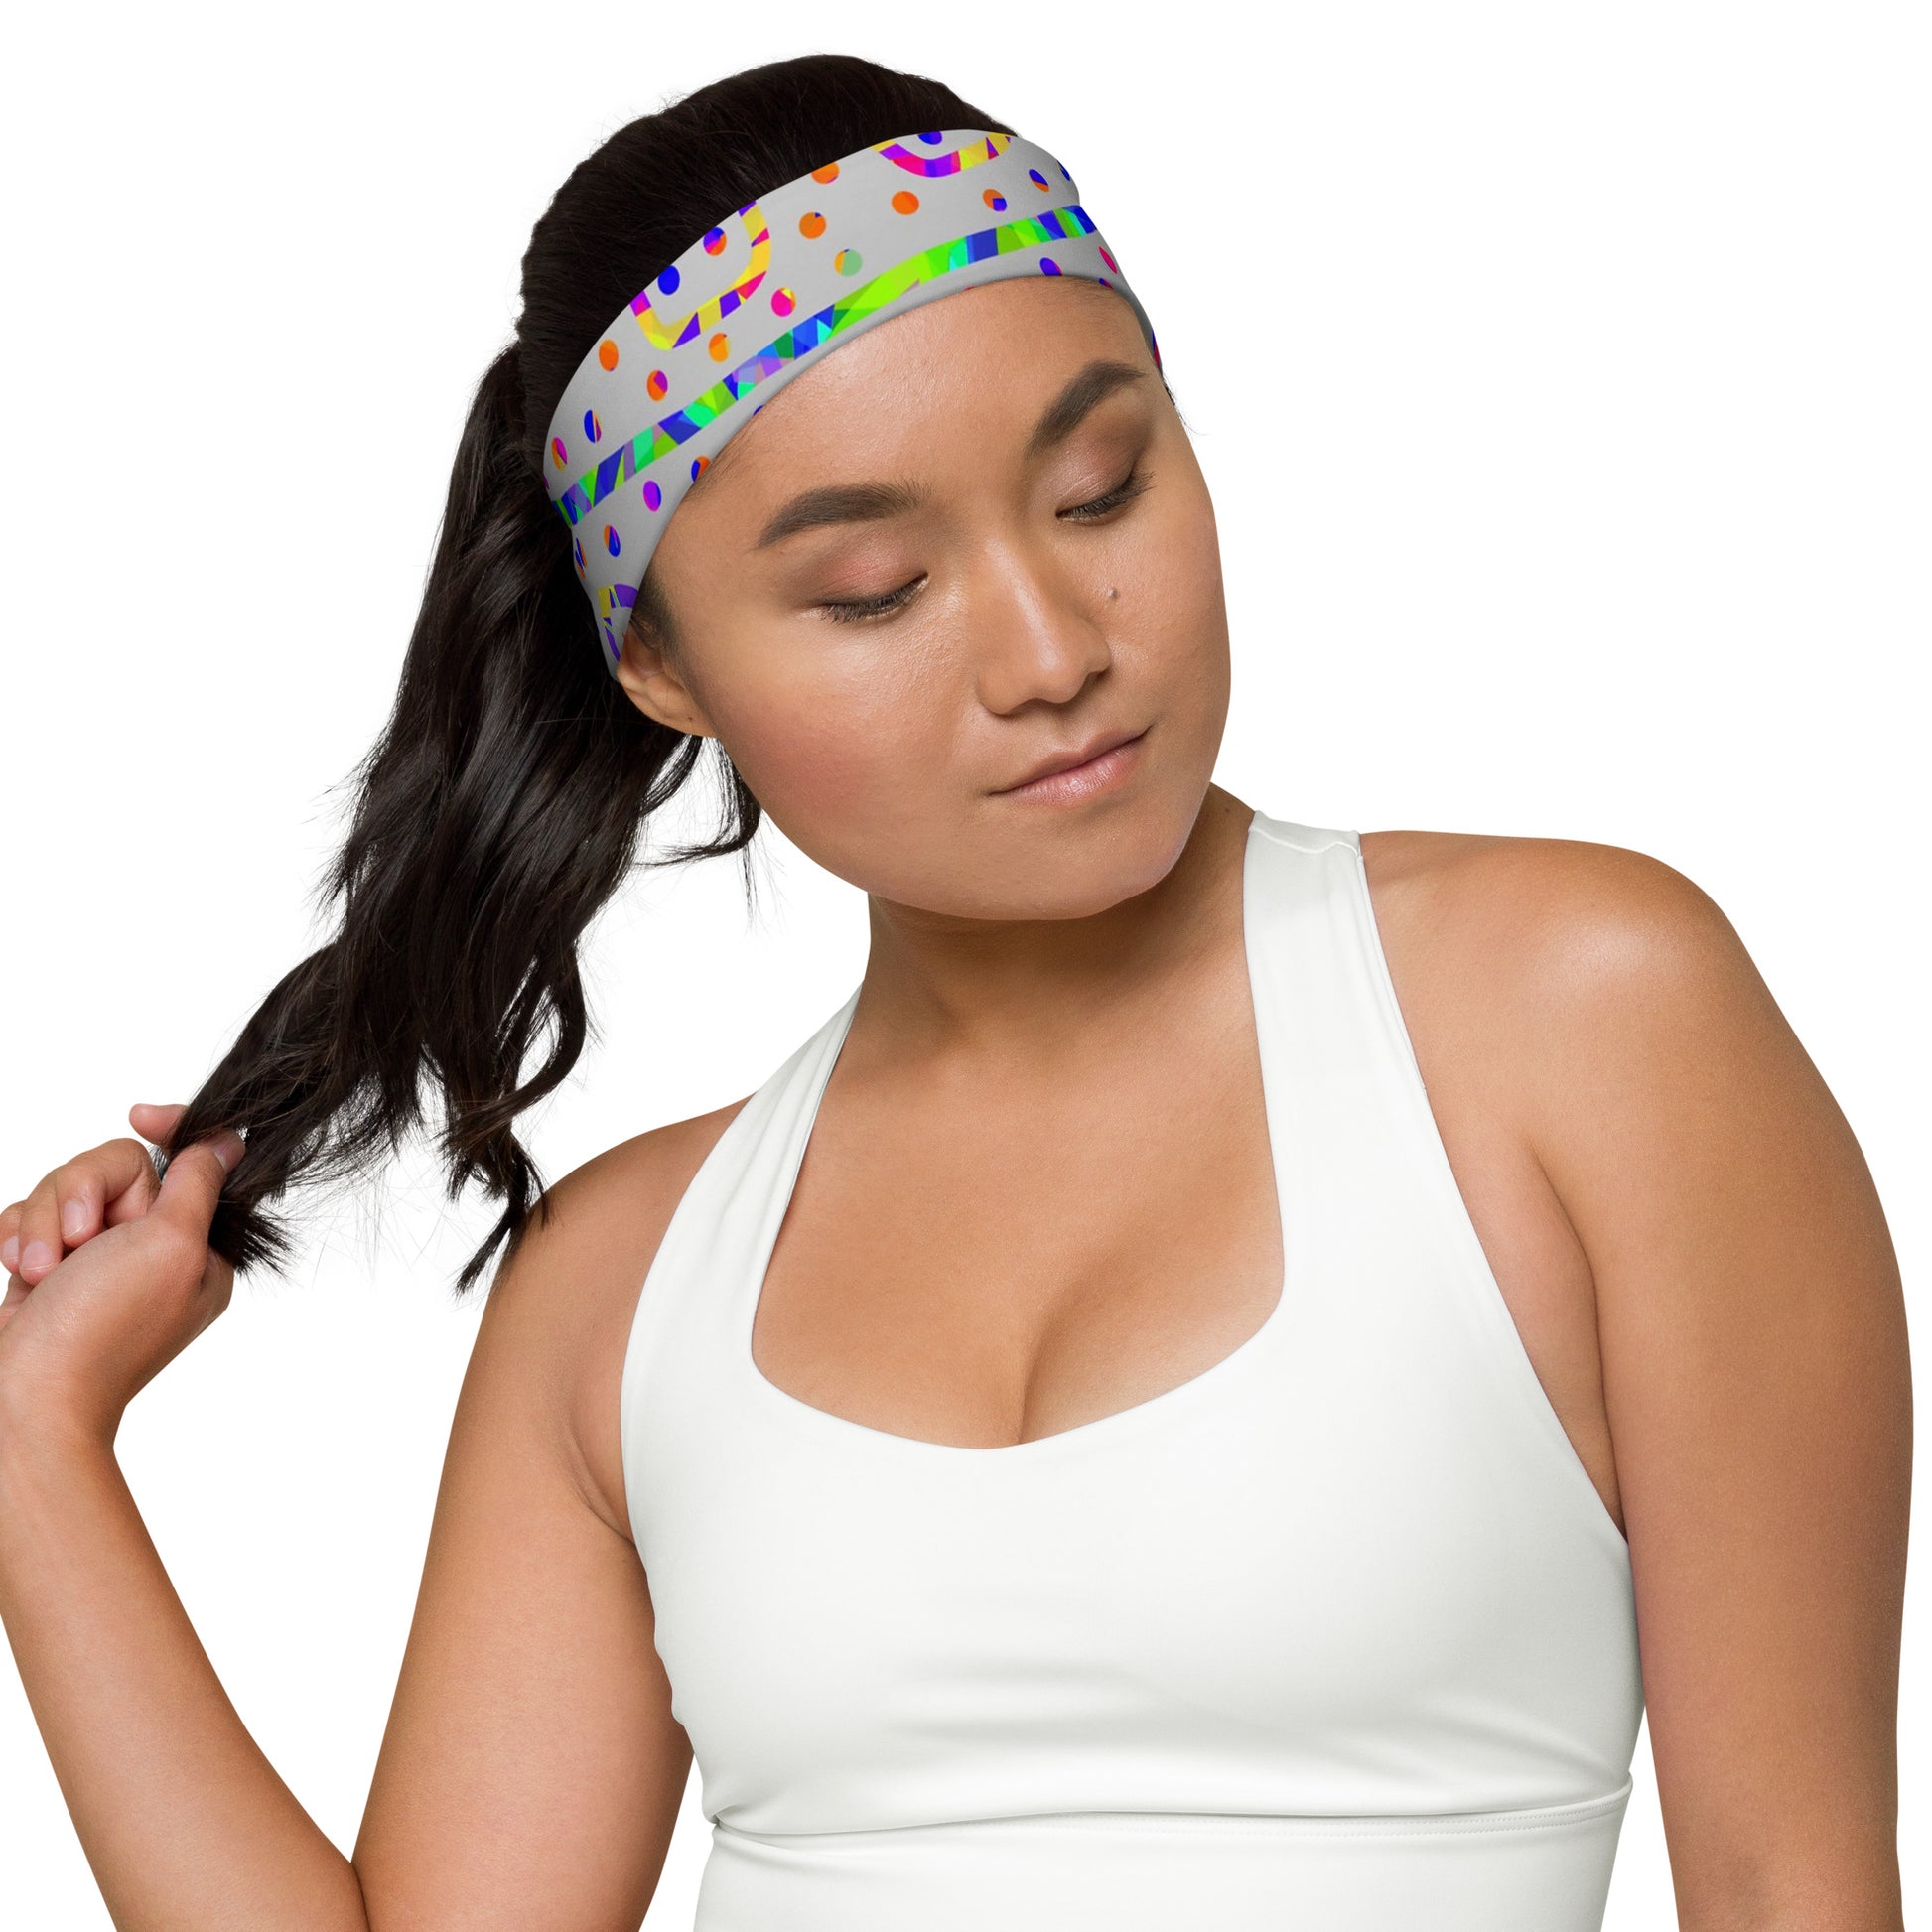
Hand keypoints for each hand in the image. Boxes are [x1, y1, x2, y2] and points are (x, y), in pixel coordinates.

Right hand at [0, 1104, 244, 1441]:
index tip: (140, 1113)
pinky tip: (20, 1274)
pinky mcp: (49, 1267)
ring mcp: (96, 1258)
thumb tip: (228, 1143)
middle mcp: (150, 1247)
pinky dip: (20, 1239)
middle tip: (78, 1241)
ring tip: (42, 1272)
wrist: (27, 1397)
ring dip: (44, 1223)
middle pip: (116, 1165)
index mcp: (197, 1245)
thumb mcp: (171, 1246)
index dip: (170, 1128)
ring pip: (65, 1188)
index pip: (192, 1159)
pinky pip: (29, 1218)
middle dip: (81, 1193)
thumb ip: (198, 1186)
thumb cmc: (102, 1331)